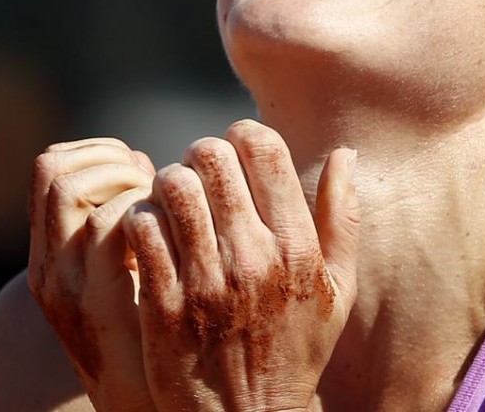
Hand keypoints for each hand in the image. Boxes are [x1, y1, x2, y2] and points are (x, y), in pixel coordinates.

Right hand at [27, 138, 157, 410]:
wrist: (150, 405)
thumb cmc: (157, 333)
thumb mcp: (129, 266)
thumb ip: (126, 217)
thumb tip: (144, 163)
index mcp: (51, 252)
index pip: (52, 167)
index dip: (99, 152)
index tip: (142, 168)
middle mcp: (47, 264)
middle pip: (53, 167)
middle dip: (109, 156)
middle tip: (152, 178)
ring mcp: (64, 283)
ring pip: (72, 189)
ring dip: (125, 177)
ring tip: (161, 202)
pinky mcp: (93, 302)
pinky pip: (105, 225)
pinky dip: (140, 207)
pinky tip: (171, 228)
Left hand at [122, 120, 359, 411]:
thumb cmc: (295, 351)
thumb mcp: (338, 290)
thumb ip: (343, 217)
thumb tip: (345, 153)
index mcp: (299, 247)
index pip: (264, 149)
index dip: (241, 134)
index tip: (234, 150)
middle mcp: (255, 257)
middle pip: (212, 157)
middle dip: (200, 155)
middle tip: (197, 174)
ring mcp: (207, 281)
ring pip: (172, 186)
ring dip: (166, 184)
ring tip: (170, 201)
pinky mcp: (165, 304)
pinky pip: (140, 228)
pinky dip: (139, 218)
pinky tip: (148, 233)